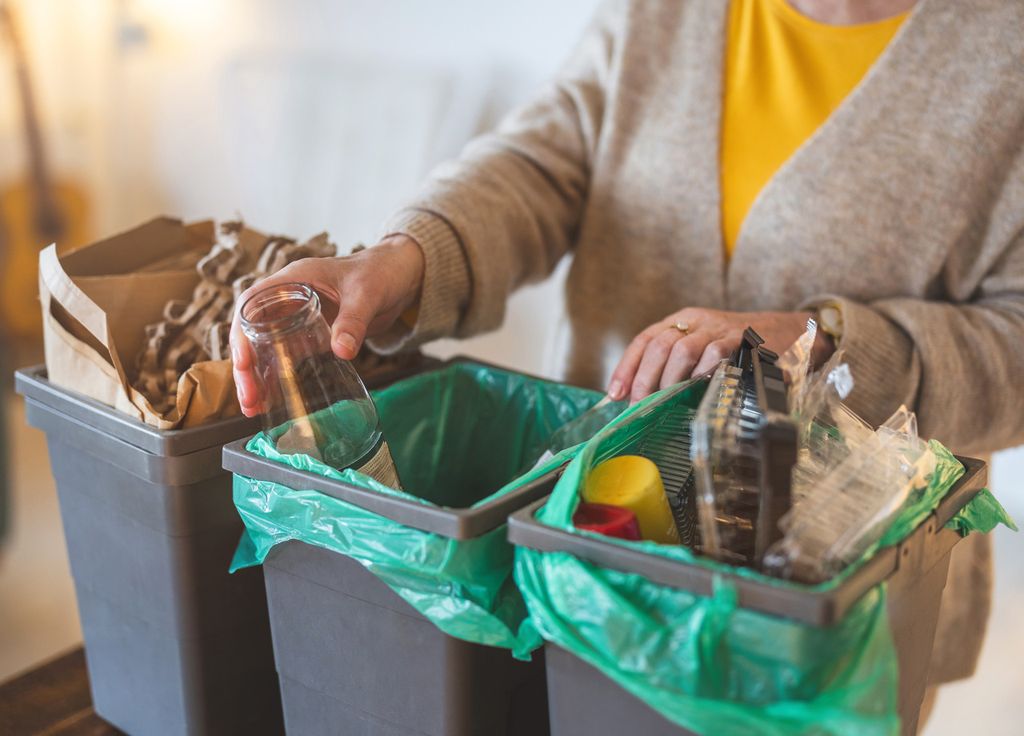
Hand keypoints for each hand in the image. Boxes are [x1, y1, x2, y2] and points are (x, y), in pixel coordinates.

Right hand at [230, 235, 424, 416]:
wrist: (399, 276)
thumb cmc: (380, 272)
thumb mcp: (367, 294)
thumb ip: (354, 320)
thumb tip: (341, 351)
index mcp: (293, 279)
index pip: (251, 302)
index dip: (241, 331)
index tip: (244, 361)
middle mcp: (288, 298)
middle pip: (252, 331)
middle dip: (245, 366)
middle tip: (250, 398)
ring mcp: (297, 317)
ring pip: (265, 347)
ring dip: (257, 376)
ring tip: (254, 407)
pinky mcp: (310, 334)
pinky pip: (287, 355)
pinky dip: (278, 376)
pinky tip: (274, 400)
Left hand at [607, 308, 833, 402]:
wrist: (791, 332)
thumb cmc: (740, 348)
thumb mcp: (704, 349)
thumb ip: (676, 367)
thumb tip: (640, 399)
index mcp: (683, 320)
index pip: (645, 339)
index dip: (627, 366)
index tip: (615, 394)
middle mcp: (697, 321)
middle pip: (659, 344)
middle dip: (644, 378)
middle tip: (640, 404)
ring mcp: (720, 328)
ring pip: (682, 348)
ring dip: (670, 379)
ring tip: (666, 400)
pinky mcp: (742, 340)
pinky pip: (715, 353)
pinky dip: (702, 373)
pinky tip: (698, 388)